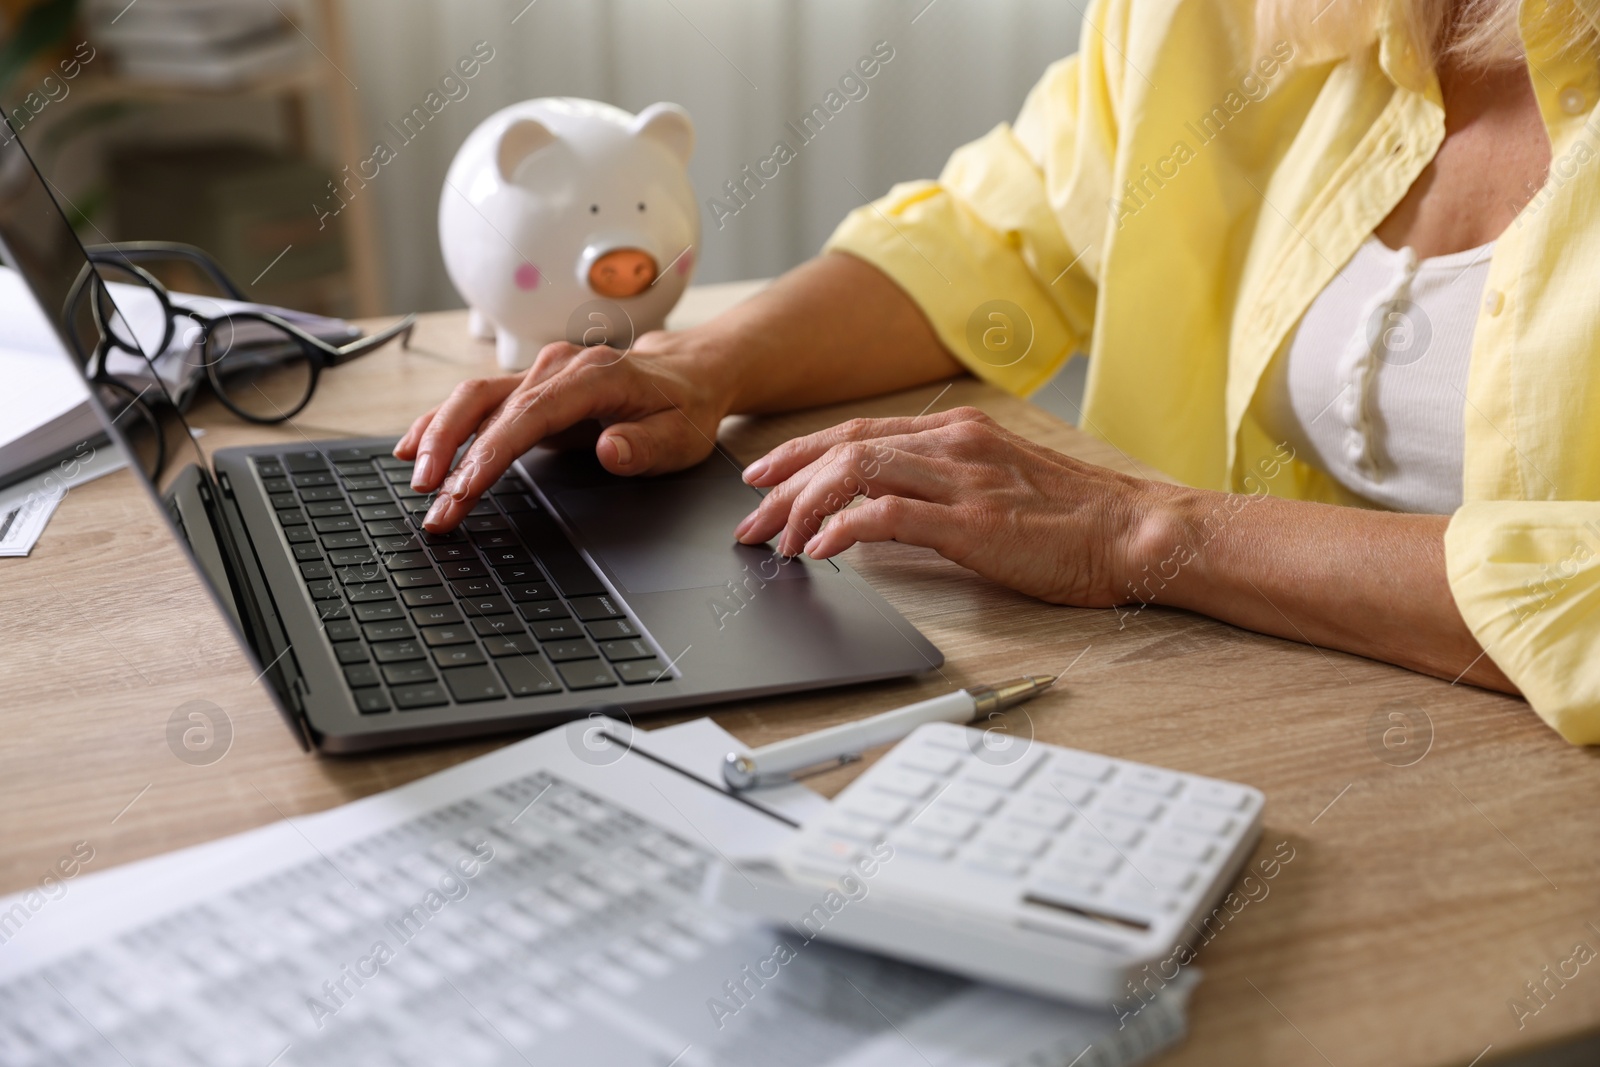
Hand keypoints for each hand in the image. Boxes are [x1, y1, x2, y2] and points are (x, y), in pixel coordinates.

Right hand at [396, 330, 734, 531]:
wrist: (689, 374)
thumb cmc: (685, 409)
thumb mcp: (682, 437)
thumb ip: (646, 446)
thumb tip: (611, 448)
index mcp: (596, 376)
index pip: (530, 414)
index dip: (490, 452)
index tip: (463, 489)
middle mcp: (559, 367)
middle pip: (487, 402)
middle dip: (451, 452)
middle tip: (433, 504)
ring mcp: (541, 373)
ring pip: (473, 398)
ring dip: (438, 439)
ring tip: (417, 484)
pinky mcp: (530, 388)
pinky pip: (477, 402)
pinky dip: (442, 423)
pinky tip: (413, 446)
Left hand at [732, 407, 1159, 605]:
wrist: (1138, 534)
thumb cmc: (1076, 521)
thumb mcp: (999, 487)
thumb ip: (943, 488)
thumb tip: (882, 514)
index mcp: (958, 433)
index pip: (857, 433)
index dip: (800, 453)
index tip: (763, 478)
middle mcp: (953, 444)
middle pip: (842, 449)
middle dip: (784, 484)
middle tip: (750, 520)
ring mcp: (961, 478)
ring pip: (853, 472)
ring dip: (801, 507)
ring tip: (775, 541)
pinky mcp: (971, 520)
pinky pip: (886, 515)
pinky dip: (841, 530)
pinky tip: (818, 552)